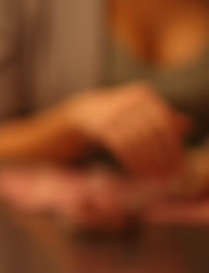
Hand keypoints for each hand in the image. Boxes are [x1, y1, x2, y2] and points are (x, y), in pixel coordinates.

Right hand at [63, 83, 190, 177]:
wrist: (84, 112)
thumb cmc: (122, 115)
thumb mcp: (142, 111)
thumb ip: (164, 117)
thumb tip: (188, 124)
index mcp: (144, 95)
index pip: (165, 123)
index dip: (173, 146)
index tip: (178, 165)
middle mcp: (130, 101)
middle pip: (152, 133)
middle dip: (161, 156)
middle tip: (167, 175)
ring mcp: (114, 112)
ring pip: (137, 140)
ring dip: (147, 162)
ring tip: (154, 177)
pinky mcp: (101, 124)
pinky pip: (121, 146)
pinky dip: (131, 161)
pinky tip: (138, 172)